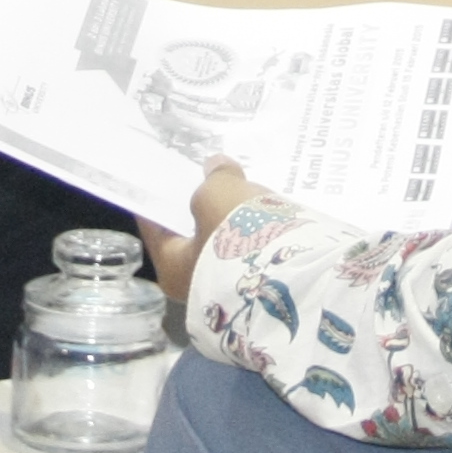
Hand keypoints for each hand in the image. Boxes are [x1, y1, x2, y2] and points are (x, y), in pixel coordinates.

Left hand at [134, 159, 267, 309]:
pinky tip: (267, 206)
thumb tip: (216, 166)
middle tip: (207, 176)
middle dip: (202, 206)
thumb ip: (213, 178)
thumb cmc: (237, 237)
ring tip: (241, 185)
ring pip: (227, 241)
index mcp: (173, 267)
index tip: (162, 175)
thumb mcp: (217, 195)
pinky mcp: (264, 281)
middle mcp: (198, 283)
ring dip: (233, 217)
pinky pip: (254, 247)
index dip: (159, 197)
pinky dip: (257, 228)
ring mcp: (232, 285)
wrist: (295, 275)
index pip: (156, 226)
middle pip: (194, 233)